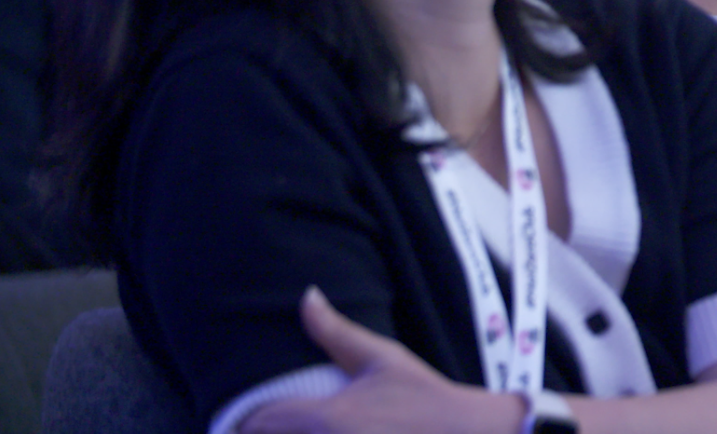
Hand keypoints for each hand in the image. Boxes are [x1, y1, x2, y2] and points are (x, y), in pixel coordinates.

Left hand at [242, 287, 523, 433]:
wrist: (468, 433)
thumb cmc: (425, 397)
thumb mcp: (383, 359)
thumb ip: (336, 332)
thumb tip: (307, 296)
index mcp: (328, 418)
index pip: (259, 423)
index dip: (248, 421)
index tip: (250, 417)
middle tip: (269, 426)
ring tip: (299, 431)